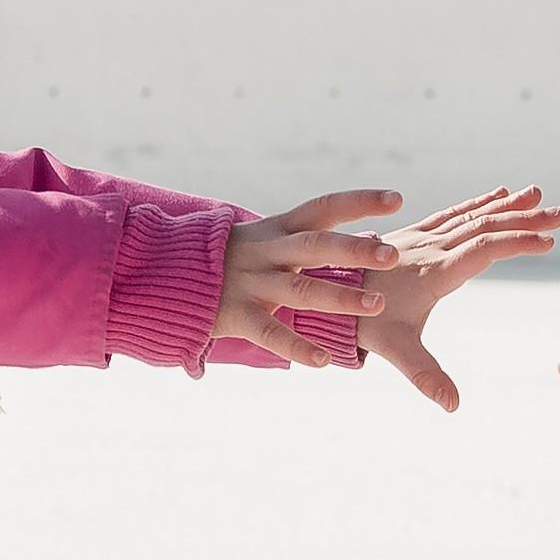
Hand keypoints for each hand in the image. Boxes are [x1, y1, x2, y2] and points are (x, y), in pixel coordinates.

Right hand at [215, 192, 401, 368]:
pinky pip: (270, 333)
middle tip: (392, 253)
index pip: (323, 207)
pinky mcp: (235, 315)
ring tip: (376, 304)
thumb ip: (300, 240)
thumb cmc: (224, 261)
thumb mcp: (261, 241)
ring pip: (301, 288)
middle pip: (316, 245)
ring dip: (340, 296)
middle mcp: (267, 251)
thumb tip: (353, 239)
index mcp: (277, 229)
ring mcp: (250, 282)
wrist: (163, 274)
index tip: (397, 198)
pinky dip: (297, 348)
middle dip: (355, 248)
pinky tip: (323, 361)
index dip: (359, 201)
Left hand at [356, 185, 559, 410]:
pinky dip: (480, 203)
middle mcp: (430, 248)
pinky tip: (499, 194)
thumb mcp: (395, 349)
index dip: (517, 244)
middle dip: (524, 220)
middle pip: (484, 226)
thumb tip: (453, 405)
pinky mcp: (415, 234)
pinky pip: (454, 214)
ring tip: (537, 194)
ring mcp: (422, 237)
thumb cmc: (363, 321)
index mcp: (434, 271)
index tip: (549, 242)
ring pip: (471, 215)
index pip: (482, 249)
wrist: (323, 288)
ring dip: (507, 206)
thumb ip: (425, 376)